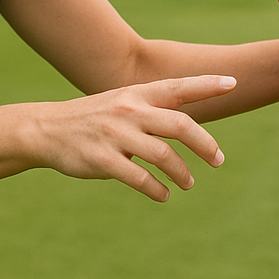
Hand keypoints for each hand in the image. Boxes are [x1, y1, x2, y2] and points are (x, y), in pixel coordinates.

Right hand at [30, 75, 236, 201]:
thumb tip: (191, 127)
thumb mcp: (123, 103)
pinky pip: (140, 179)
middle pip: (180, 126)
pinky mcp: (102, 160)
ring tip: (189, 183)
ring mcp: (116, 136)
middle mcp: (130, 112)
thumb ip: (153, 110)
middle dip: (206, 145)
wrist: (46, 129)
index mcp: (137, 95)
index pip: (178, 87)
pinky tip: (164, 195)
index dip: (207, 84)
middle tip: (218, 160)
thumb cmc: (94, 118)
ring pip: (164, 156)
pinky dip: (157, 190)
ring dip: (183, 173)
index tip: (232, 83)